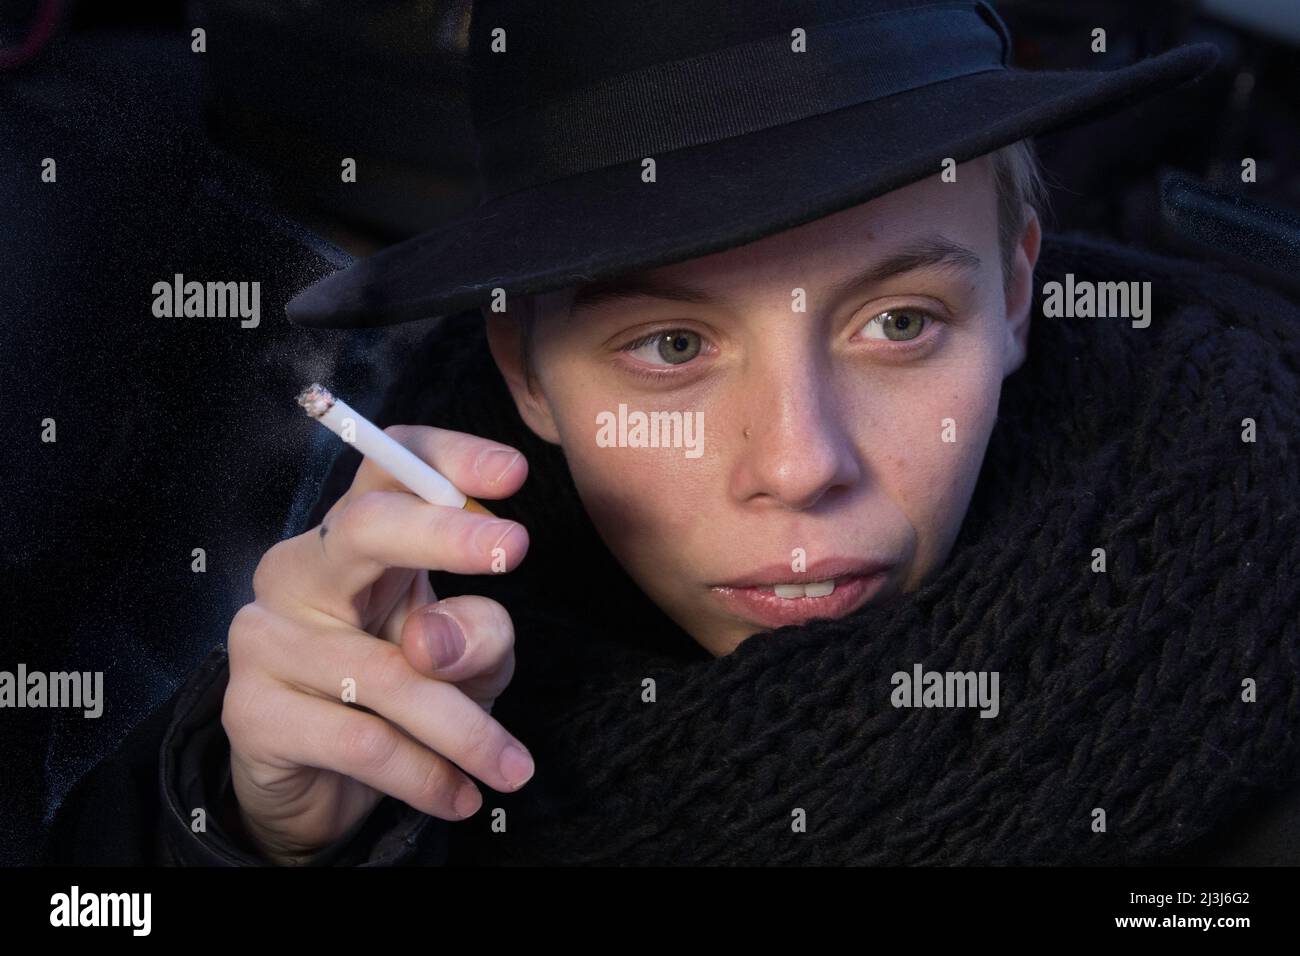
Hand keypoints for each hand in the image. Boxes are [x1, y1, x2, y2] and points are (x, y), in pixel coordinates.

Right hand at [221, 425, 531, 864]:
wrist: (320, 786)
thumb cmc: (405, 696)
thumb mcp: (467, 659)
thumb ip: (476, 634)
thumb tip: (435, 641)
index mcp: (360, 539)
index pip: (391, 467)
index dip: (449, 458)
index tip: (514, 473)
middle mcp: (303, 570)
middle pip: (365, 526)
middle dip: (444, 533)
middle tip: (515, 548)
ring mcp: (265, 636)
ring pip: (388, 670)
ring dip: (465, 728)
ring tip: (512, 767)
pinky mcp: (249, 709)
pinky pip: (359, 740)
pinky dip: (424, 775)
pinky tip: (458, 796)